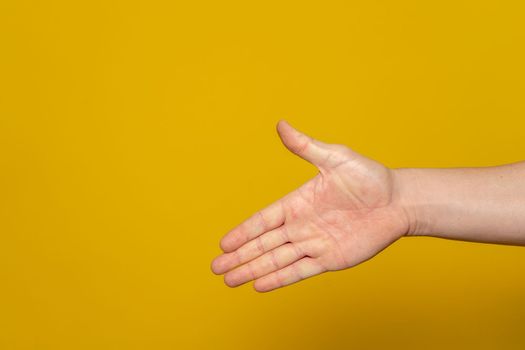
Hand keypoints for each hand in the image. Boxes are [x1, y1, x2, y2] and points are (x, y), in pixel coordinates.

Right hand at [211, 120, 409, 291]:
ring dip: (252, 270)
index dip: (243, 232)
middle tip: (215, 268)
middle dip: (239, 256)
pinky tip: (260, 286)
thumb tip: (280, 124)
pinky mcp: (330, 259)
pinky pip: (300, 271)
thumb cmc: (369, 177)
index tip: (223, 244)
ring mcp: (314, 243)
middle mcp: (301, 225)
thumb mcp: (335, 158)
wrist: (399, 201)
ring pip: (276, 260)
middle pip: (263, 244)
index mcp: (297, 202)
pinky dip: (279, 279)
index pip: (263, 220)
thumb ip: (305, 146)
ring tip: (229, 281)